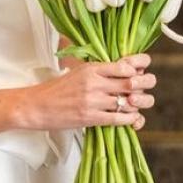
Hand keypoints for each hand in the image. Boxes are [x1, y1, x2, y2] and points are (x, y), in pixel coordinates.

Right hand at [23, 53, 154, 130]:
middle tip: (146, 88)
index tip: (143, 68)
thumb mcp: (77, 71)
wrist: (36, 106)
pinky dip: (130, 119)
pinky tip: (131, 118)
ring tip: (136, 104)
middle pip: (132, 83)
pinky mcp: (90, 118)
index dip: (140, 65)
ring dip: (138, 104)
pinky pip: (118, 118)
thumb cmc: (56, 89)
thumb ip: (99, 70)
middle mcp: (94, 83)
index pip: (125, 64)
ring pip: (128, 102)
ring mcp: (92, 101)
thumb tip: (125, 69)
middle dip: (145, 85)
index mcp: (91, 68)